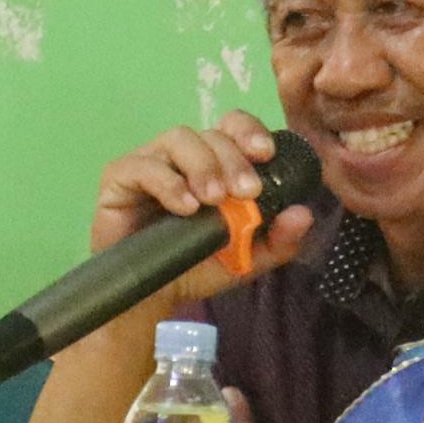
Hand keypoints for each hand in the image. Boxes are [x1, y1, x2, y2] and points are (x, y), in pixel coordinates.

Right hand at [86, 114, 314, 308]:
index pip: (234, 127)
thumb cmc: (196, 267)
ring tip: (214, 201)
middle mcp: (184, 156)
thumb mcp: (246, 259)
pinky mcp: (119, 178)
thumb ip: (278, 240)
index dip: (250, 132)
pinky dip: (167, 183)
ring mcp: (151, 162)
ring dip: (203, 166)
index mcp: (215, 163)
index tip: (266, 154)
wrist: (151, 296)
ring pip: (179, 138)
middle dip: (234, 160)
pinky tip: (185, 207)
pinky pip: (142, 166)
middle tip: (246, 193)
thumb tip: (303, 213)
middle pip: (212, 133)